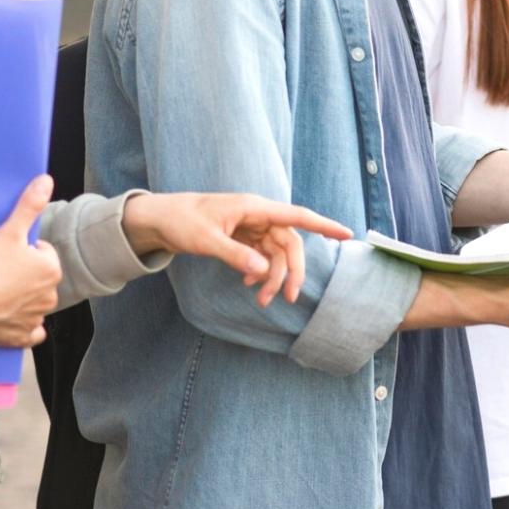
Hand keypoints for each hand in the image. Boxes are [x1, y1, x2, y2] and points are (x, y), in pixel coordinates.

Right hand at [0, 175, 61, 346]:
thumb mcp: (9, 231)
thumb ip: (29, 205)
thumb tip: (46, 180)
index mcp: (52, 270)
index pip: (42, 254)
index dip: (22, 252)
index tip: (5, 255)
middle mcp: (49, 297)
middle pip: (38, 279)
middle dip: (23, 275)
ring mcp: (35, 319)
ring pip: (34, 304)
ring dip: (20, 299)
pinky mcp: (20, 337)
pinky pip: (29, 332)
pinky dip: (21, 326)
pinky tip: (8, 317)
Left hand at [121, 193, 351, 306]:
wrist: (160, 219)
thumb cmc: (182, 222)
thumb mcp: (206, 240)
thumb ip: (235, 254)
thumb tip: (262, 270)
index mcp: (254, 207)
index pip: (297, 216)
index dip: (324, 225)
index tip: (347, 234)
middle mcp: (258, 215)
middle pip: (290, 242)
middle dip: (291, 270)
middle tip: (288, 298)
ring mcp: (252, 227)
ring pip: (277, 253)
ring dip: (274, 277)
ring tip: (262, 302)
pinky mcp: (244, 237)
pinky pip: (263, 256)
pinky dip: (260, 272)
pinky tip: (250, 284)